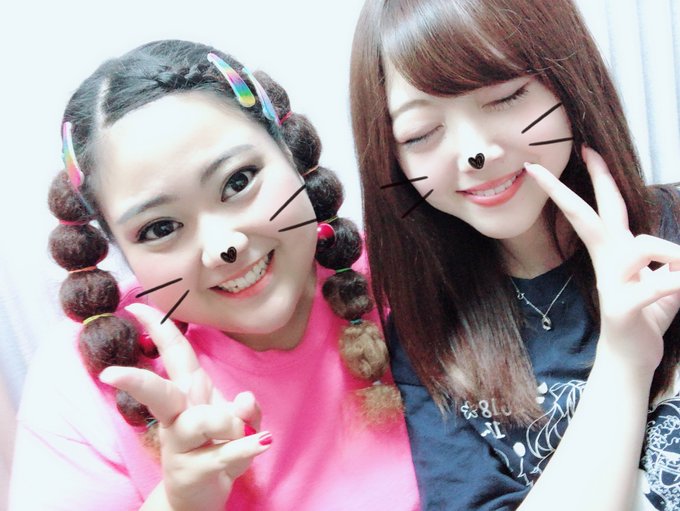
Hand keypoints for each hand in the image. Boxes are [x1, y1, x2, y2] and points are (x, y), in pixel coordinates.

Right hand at [99, 302, 271, 510]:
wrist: (197, 497)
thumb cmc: (213, 445)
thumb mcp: (234, 421)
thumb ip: (246, 409)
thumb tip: (245, 398)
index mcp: (187, 394)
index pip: (174, 355)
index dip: (158, 329)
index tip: (135, 307)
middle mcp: (178, 417)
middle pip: (158, 394)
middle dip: (138, 382)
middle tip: (112, 375)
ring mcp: (182, 446)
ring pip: (199, 422)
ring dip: (228, 421)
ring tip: (240, 430)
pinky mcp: (196, 471)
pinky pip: (226, 453)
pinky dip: (247, 447)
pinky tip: (264, 441)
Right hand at [525, 146, 679, 375]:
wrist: (630, 360)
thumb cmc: (646, 317)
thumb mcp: (664, 282)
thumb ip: (670, 261)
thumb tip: (677, 249)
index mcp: (616, 253)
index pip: (603, 208)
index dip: (598, 179)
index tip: (588, 150)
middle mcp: (608, 262)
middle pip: (594, 214)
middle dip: (593, 182)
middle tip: (583, 149)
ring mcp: (611, 283)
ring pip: (641, 246)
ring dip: (674, 254)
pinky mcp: (622, 307)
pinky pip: (657, 284)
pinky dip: (674, 282)